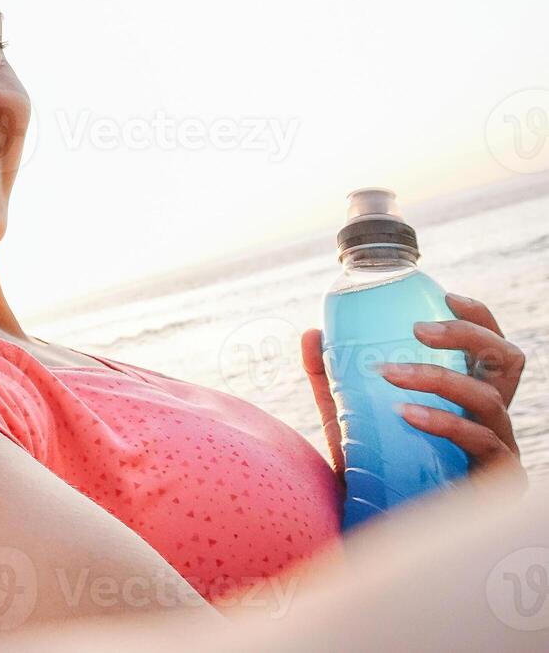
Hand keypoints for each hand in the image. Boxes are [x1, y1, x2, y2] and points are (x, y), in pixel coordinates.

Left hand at [301, 294, 526, 490]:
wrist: (374, 526)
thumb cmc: (373, 469)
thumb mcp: (347, 417)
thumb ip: (330, 378)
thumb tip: (312, 332)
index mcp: (467, 397)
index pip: (489, 348)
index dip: (477, 318)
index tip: (444, 296)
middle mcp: (491, 418)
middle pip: (508, 362)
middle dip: (468, 335)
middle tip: (417, 330)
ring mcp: (500, 448)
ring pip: (489, 398)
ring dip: (438, 378)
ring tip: (389, 373)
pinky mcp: (497, 480)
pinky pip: (481, 441)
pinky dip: (443, 422)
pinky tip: (406, 413)